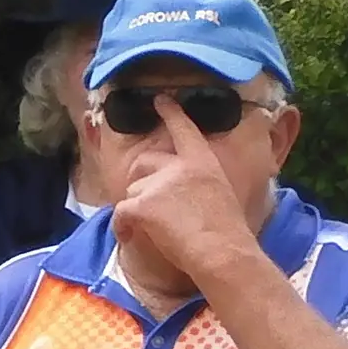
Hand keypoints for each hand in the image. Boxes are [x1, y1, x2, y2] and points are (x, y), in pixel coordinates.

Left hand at [101, 100, 263, 301]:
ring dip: (135, 208)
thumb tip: (184, 192)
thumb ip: (200, 182)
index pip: (184, 129)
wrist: (222, 249)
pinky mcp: (143, 204)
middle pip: (145, 161)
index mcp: (203, 160)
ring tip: (151, 228)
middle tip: (147, 203)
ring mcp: (160, 183)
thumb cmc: (227, 231)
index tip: (160, 99)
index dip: (170, 113)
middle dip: (140, 180)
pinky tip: (132, 236)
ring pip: (132, 190)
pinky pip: (120, 211)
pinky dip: (122, 226)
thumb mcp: (221, 192)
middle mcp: (180, 166)